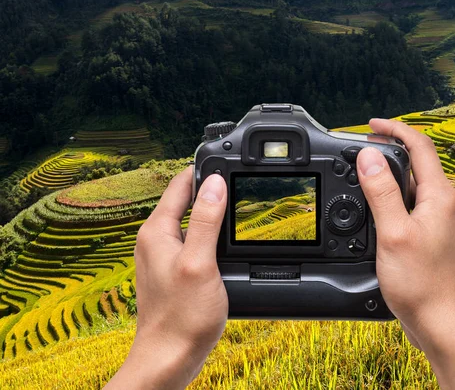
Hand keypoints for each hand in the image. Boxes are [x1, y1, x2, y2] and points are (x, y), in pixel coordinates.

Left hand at [105, 167, 227, 389]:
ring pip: (190, 221)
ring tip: (236, 206)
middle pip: (184, 200)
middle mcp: (156, 240)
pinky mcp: (174, 272)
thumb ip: (206, 220)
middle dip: (209, 188)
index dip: (203, 169)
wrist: (169, 357)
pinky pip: (193, 242)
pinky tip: (226, 243)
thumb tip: (214, 182)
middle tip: (237, 180)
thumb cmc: (181, 317)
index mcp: (157, 232)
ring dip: (211, 213)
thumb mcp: (200, 262)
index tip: (226, 160)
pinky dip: (210, 235)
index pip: (179, 184)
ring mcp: (164, 257)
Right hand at [357, 119, 454, 388]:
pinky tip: (377, 211)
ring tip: (365, 175)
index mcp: (439, 197)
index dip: (395, 129)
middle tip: (362, 147)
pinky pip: (414, 206)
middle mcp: (445, 205)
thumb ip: (381, 192)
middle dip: (391, 149)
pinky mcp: (435, 238)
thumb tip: (369, 155)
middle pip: (419, 163)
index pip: (420, 146)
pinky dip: (394, 198)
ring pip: (415, 186)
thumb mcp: (393, 234)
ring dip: (391, 175)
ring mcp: (441, 222)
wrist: (444, 325)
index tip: (370, 124)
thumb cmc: (424, 286)